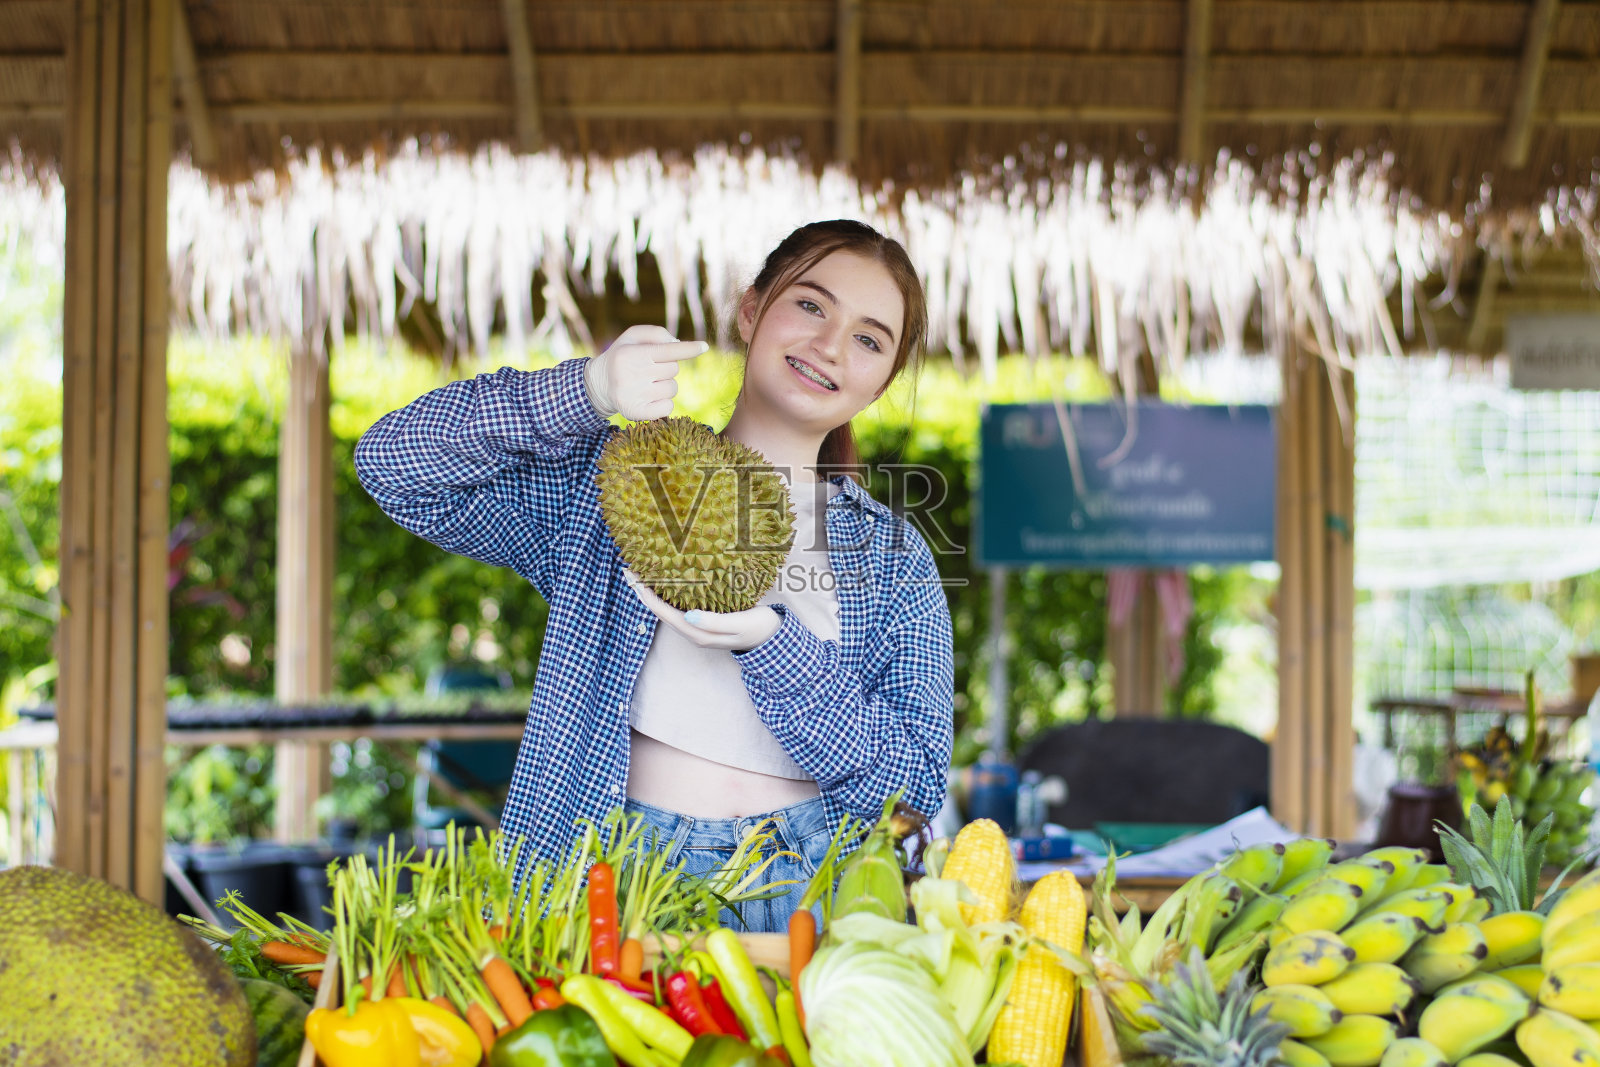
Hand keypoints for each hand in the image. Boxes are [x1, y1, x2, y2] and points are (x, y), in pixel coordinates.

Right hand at [584, 325, 707, 420]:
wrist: (599, 384)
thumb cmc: (622, 356)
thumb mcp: (632, 336)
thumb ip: (656, 333)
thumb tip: (678, 344)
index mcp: (631, 354)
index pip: (667, 351)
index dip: (688, 349)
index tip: (704, 346)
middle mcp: (631, 375)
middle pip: (674, 369)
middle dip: (667, 368)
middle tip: (649, 369)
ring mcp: (634, 396)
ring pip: (672, 388)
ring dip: (665, 386)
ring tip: (647, 384)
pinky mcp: (636, 413)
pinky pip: (668, 407)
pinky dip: (664, 403)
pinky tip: (649, 398)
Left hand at [623, 569, 781, 651]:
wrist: (772, 640)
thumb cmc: (758, 628)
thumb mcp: (740, 623)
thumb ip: (714, 622)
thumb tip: (688, 616)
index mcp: (698, 633)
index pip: (663, 613)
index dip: (647, 595)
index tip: (634, 576)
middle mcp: (693, 632)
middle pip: (660, 612)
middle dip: (644, 592)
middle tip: (630, 570)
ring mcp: (696, 628)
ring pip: (667, 610)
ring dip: (653, 593)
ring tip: (642, 574)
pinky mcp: (702, 622)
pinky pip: (677, 608)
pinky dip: (666, 595)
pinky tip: (665, 582)